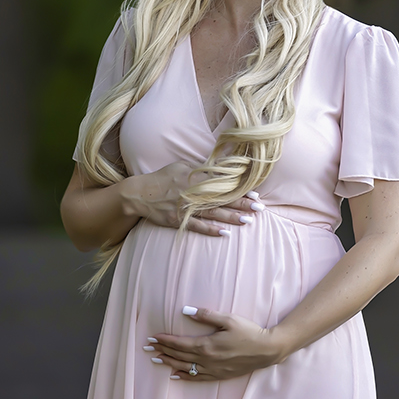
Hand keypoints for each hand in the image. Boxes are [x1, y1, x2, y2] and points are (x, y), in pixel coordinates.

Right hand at [125, 162, 263, 237]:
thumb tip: (222, 166)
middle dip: (241, 204)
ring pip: (212, 213)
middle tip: (259, 208)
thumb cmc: (163, 177)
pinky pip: (197, 226)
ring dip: (231, 217)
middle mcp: (192, 192)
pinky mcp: (178, 220)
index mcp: (194, 177)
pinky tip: (225, 233)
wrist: (139, 193)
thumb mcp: (182, 165)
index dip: (239, 189)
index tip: (254, 193)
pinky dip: (211, 230)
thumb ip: (201, 167)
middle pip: (221, 199)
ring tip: (248, 221)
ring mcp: (185, 207)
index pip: (222, 183)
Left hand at [145, 306, 286, 380]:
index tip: (152, 337)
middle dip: (161, 351)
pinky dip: (184, 377)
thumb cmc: (249, 332)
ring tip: (155, 359)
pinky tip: (175, 375)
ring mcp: (212, 370)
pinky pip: (197, 378)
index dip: (165, 340)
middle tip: (146, 348)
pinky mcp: (219, 376)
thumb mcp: (228, 319)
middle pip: (179, 355)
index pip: (179, 343)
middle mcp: (207, 360)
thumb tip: (186, 310)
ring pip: (185, 368)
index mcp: (207, 345)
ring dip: (168, 363)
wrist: (266, 350)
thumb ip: (206, 315)